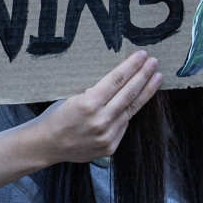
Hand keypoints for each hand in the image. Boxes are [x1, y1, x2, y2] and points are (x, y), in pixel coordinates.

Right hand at [27, 50, 160, 163]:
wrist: (46, 145)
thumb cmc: (56, 116)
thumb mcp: (71, 96)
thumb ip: (96, 92)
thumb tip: (119, 79)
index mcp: (88, 104)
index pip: (116, 80)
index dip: (131, 66)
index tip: (142, 55)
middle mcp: (100, 120)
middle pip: (129, 93)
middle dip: (144, 75)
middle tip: (154, 62)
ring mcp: (107, 135)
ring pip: (131, 109)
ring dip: (145, 92)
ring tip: (156, 78)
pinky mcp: (110, 147)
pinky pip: (123, 125)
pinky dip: (129, 112)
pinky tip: (137, 101)